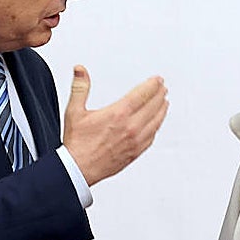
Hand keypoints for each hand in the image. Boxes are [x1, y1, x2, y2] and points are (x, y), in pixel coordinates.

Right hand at [63, 65, 167, 185]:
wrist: (79, 169)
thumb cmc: (77, 144)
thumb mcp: (75, 111)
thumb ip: (80, 87)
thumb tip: (80, 70)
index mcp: (118, 114)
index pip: (143, 94)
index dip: (153, 84)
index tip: (157, 80)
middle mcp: (130, 127)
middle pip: (153, 106)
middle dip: (160, 94)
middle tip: (162, 88)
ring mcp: (135, 141)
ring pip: (156, 122)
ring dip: (162, 110)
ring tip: (164, 102)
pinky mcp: (135, 152)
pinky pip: (152, 137)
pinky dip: (157, 127)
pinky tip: (156, 124)